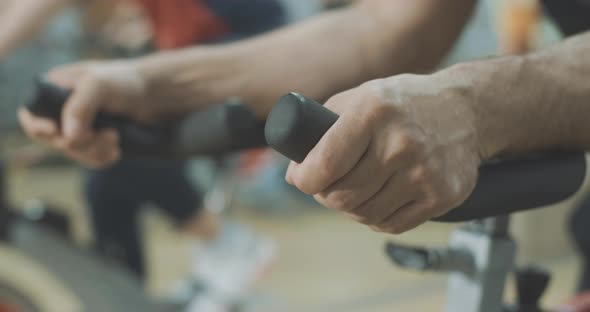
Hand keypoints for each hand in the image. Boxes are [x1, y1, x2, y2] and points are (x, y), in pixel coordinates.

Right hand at [18, 60, 184, 167]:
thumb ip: (80, 107)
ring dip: (95, 151)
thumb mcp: (99, 85)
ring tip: (116, 138)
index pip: (32, 115)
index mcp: (54, 90)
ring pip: (74, 153)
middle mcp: (63, 110)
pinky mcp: (97, 140)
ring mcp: (80, 127)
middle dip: (81, 142)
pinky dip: (102, 159)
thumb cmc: (126, 81)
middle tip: (109, 134)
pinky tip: (117, 151)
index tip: (58, 133)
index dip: (40, 129)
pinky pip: (90, 159)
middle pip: (55, 141)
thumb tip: (68, 137)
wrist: (155, 93)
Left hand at [286, 74, 481, 233]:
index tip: (301, 178)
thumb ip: (323, 125)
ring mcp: (424, 172)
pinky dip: (375, 217)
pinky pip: (390, 224)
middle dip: (324, 195)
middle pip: (341, 196)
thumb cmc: (402, 104)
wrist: (465, 110)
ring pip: (363, 215)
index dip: (304, 179)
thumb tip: (294, 171)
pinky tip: (377, 198)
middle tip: (325, 186)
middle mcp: (400, 143)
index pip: (324, 164)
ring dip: (349, 208)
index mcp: (373, 113)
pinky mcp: (441, 196)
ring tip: (353, 190)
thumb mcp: (361, 96)